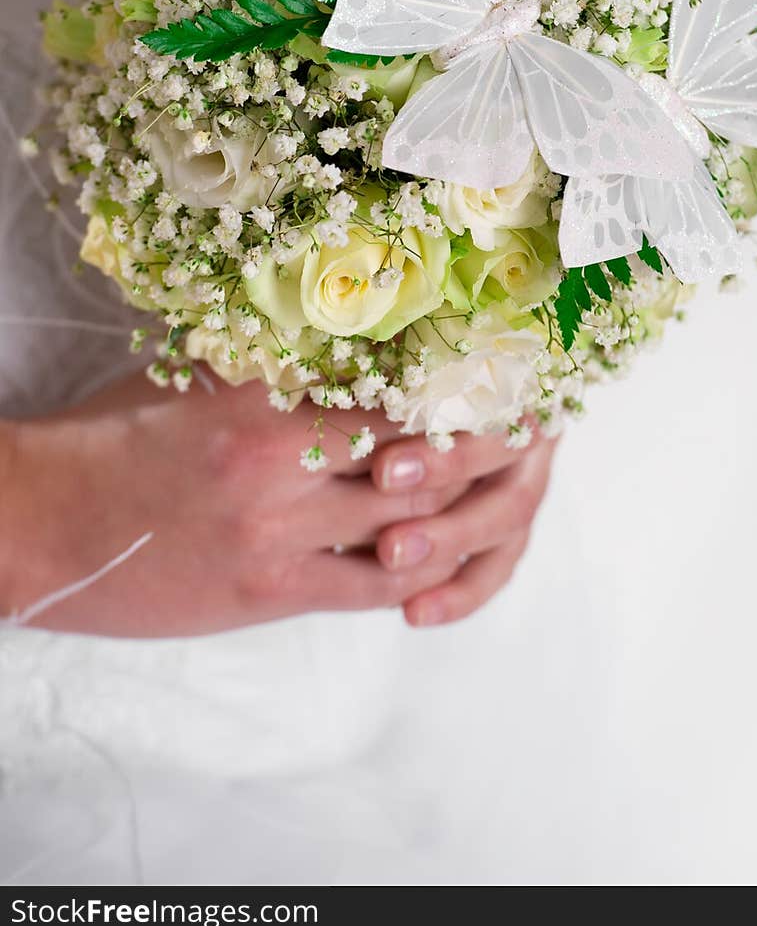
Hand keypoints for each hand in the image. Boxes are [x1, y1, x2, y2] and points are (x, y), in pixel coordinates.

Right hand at [0, 370, 553, 636]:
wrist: (43, 524)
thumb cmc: (110, 440)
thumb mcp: (189, 377)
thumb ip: (268, 360)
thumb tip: (338, 334)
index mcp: (265, 393)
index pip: (390, 380)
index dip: (460, 377)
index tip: (504, 366)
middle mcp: (282, 457)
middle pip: (420, 449)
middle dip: (489, 439)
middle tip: (537, 426)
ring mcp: (281, 530)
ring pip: (411, 520)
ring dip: (469, 508)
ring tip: (509, 490)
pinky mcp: (271, 592)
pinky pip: (371, 586)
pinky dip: (417, 574)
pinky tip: (441, 564)